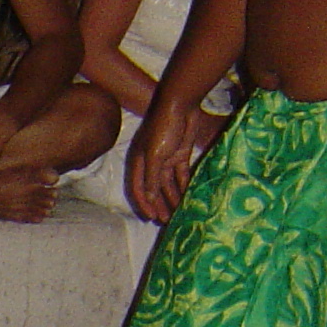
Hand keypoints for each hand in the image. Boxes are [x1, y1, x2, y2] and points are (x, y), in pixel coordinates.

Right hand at [126, 102, 205, 222]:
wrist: (181, 104)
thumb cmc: (163, 128)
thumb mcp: (155, 155)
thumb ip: (151, 178)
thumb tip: (149, 199)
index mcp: (139, 163)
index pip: (138, 189)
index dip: (144, 204)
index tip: (152, 218)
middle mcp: (150, 164)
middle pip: (153, 189)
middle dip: (159, 205)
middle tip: (166, 221)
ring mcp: (166, 160)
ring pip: (168, 185)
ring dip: (172, 198)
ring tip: (178, 213)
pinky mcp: (180, 155)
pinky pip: (181, 175)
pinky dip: (183, 186)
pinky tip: (187, 197)